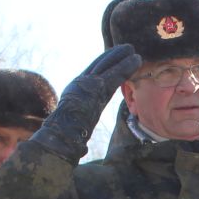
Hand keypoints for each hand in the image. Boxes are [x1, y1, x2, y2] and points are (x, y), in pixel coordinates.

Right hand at [34, 45, 142, 163]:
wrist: (61, 133)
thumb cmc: (64, 138)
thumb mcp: (72, 132)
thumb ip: (80, 133)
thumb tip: (82, 149)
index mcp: (74, 91)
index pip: (91, 74)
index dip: (103, 66)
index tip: (112, 59)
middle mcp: (80, 83)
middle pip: (99, 66)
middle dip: (112, 56)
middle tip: (125, 49)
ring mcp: (87, 83)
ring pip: (107, 65)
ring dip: (121, 57)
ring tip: (132, 49)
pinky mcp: (96, 87)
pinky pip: (115, 74)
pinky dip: (126, 66)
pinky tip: (136, 59)